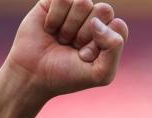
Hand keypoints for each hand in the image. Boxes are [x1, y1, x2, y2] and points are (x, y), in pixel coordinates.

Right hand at [6, 0, 128, 98]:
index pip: (118, 26)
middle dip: (86, 33)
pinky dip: (55, 18)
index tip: (86, 57)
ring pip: (83, 2)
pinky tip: (49, 29)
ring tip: (62, 39)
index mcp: (108, 34)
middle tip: (73, 47)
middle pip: (104, 9)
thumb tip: (97, 21)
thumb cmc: (68, 76)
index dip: (103, 43)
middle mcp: (93, 19)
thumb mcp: (101, 73)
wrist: (33, 75)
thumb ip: (114, 48)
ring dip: (70, 26)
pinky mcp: (54, 2)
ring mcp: (74, 9)